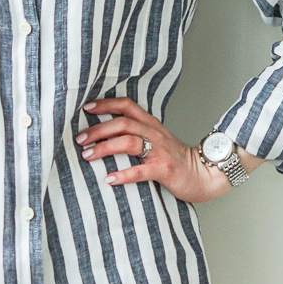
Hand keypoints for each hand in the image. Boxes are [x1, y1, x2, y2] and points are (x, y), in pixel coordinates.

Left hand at [75, 95, 262, 202]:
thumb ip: (136, 133)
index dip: (105, 104)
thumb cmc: (175, 159)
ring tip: (87, 155)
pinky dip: (123, 174)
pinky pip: (140, 170)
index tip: (86, 108)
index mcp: (151, 124)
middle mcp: (154, 133)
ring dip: (105, 148)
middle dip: (97, 130)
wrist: (203, 173)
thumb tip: (105, 134)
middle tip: (79, 139)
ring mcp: (159, 151)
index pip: (126, 106)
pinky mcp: (163, 169)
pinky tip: (109, 179)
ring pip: (128, 142)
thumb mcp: (156, 140)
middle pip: (122, 123)